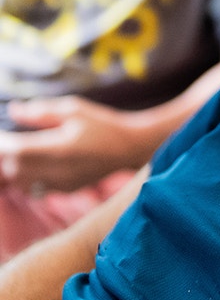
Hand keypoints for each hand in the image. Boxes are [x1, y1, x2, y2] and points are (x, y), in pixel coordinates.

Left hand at [0, 97, 149, 193]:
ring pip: (20, 183)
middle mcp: (57, 170)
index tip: (4, 133)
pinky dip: (27, 178)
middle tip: (9, 142)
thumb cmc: (102, 123)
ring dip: (14, 169)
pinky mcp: (65, 190)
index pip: (16, 150)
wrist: (128, 147)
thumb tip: (13, 110)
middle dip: (7, 156)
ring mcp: (61, 184)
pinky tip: (35, 164)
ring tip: (20, 153)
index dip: (4, 143)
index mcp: (59, 147)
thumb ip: (41, 111)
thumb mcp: (73, 108)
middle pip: (14, 169)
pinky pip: (34, 189)